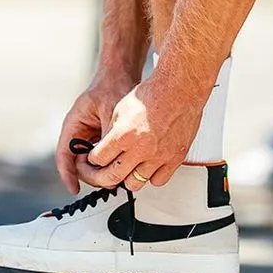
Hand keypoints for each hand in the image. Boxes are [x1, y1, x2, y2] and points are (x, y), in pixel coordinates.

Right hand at [54, 66, 137, 193]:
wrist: (123, 73)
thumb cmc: (113, 86)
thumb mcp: (112, 111)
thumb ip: (111, 134)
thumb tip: (114, 158)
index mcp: (73, 125)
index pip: (64, 155)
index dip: (67, 174)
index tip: (73, 189)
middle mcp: (79, 134)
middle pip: (79, 165)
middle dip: (92, 176)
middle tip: (110, 183)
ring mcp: (90, 138)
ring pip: (91, 165)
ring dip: (103, 172)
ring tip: (120, 175)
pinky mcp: (102, 140)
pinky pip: (103, 158)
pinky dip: (111, 164)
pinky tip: (124, 165)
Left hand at [75, 77, 204, 191]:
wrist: (179, 89)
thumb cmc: (153, 94)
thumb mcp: (121, 109)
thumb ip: (112, 132)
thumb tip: (106, 146)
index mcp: (123, 135)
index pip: (99, 159)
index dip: (93, 159)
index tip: (95, 158)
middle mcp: (140, 149)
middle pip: (113, 176)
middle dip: (103, 175)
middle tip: (103, 171)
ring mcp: (158, 156)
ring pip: (135, 183)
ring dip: (127, 177)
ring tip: (127, 169)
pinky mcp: (174, 158)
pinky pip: (158, 180)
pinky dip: (151, 177)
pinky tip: (148, 168)